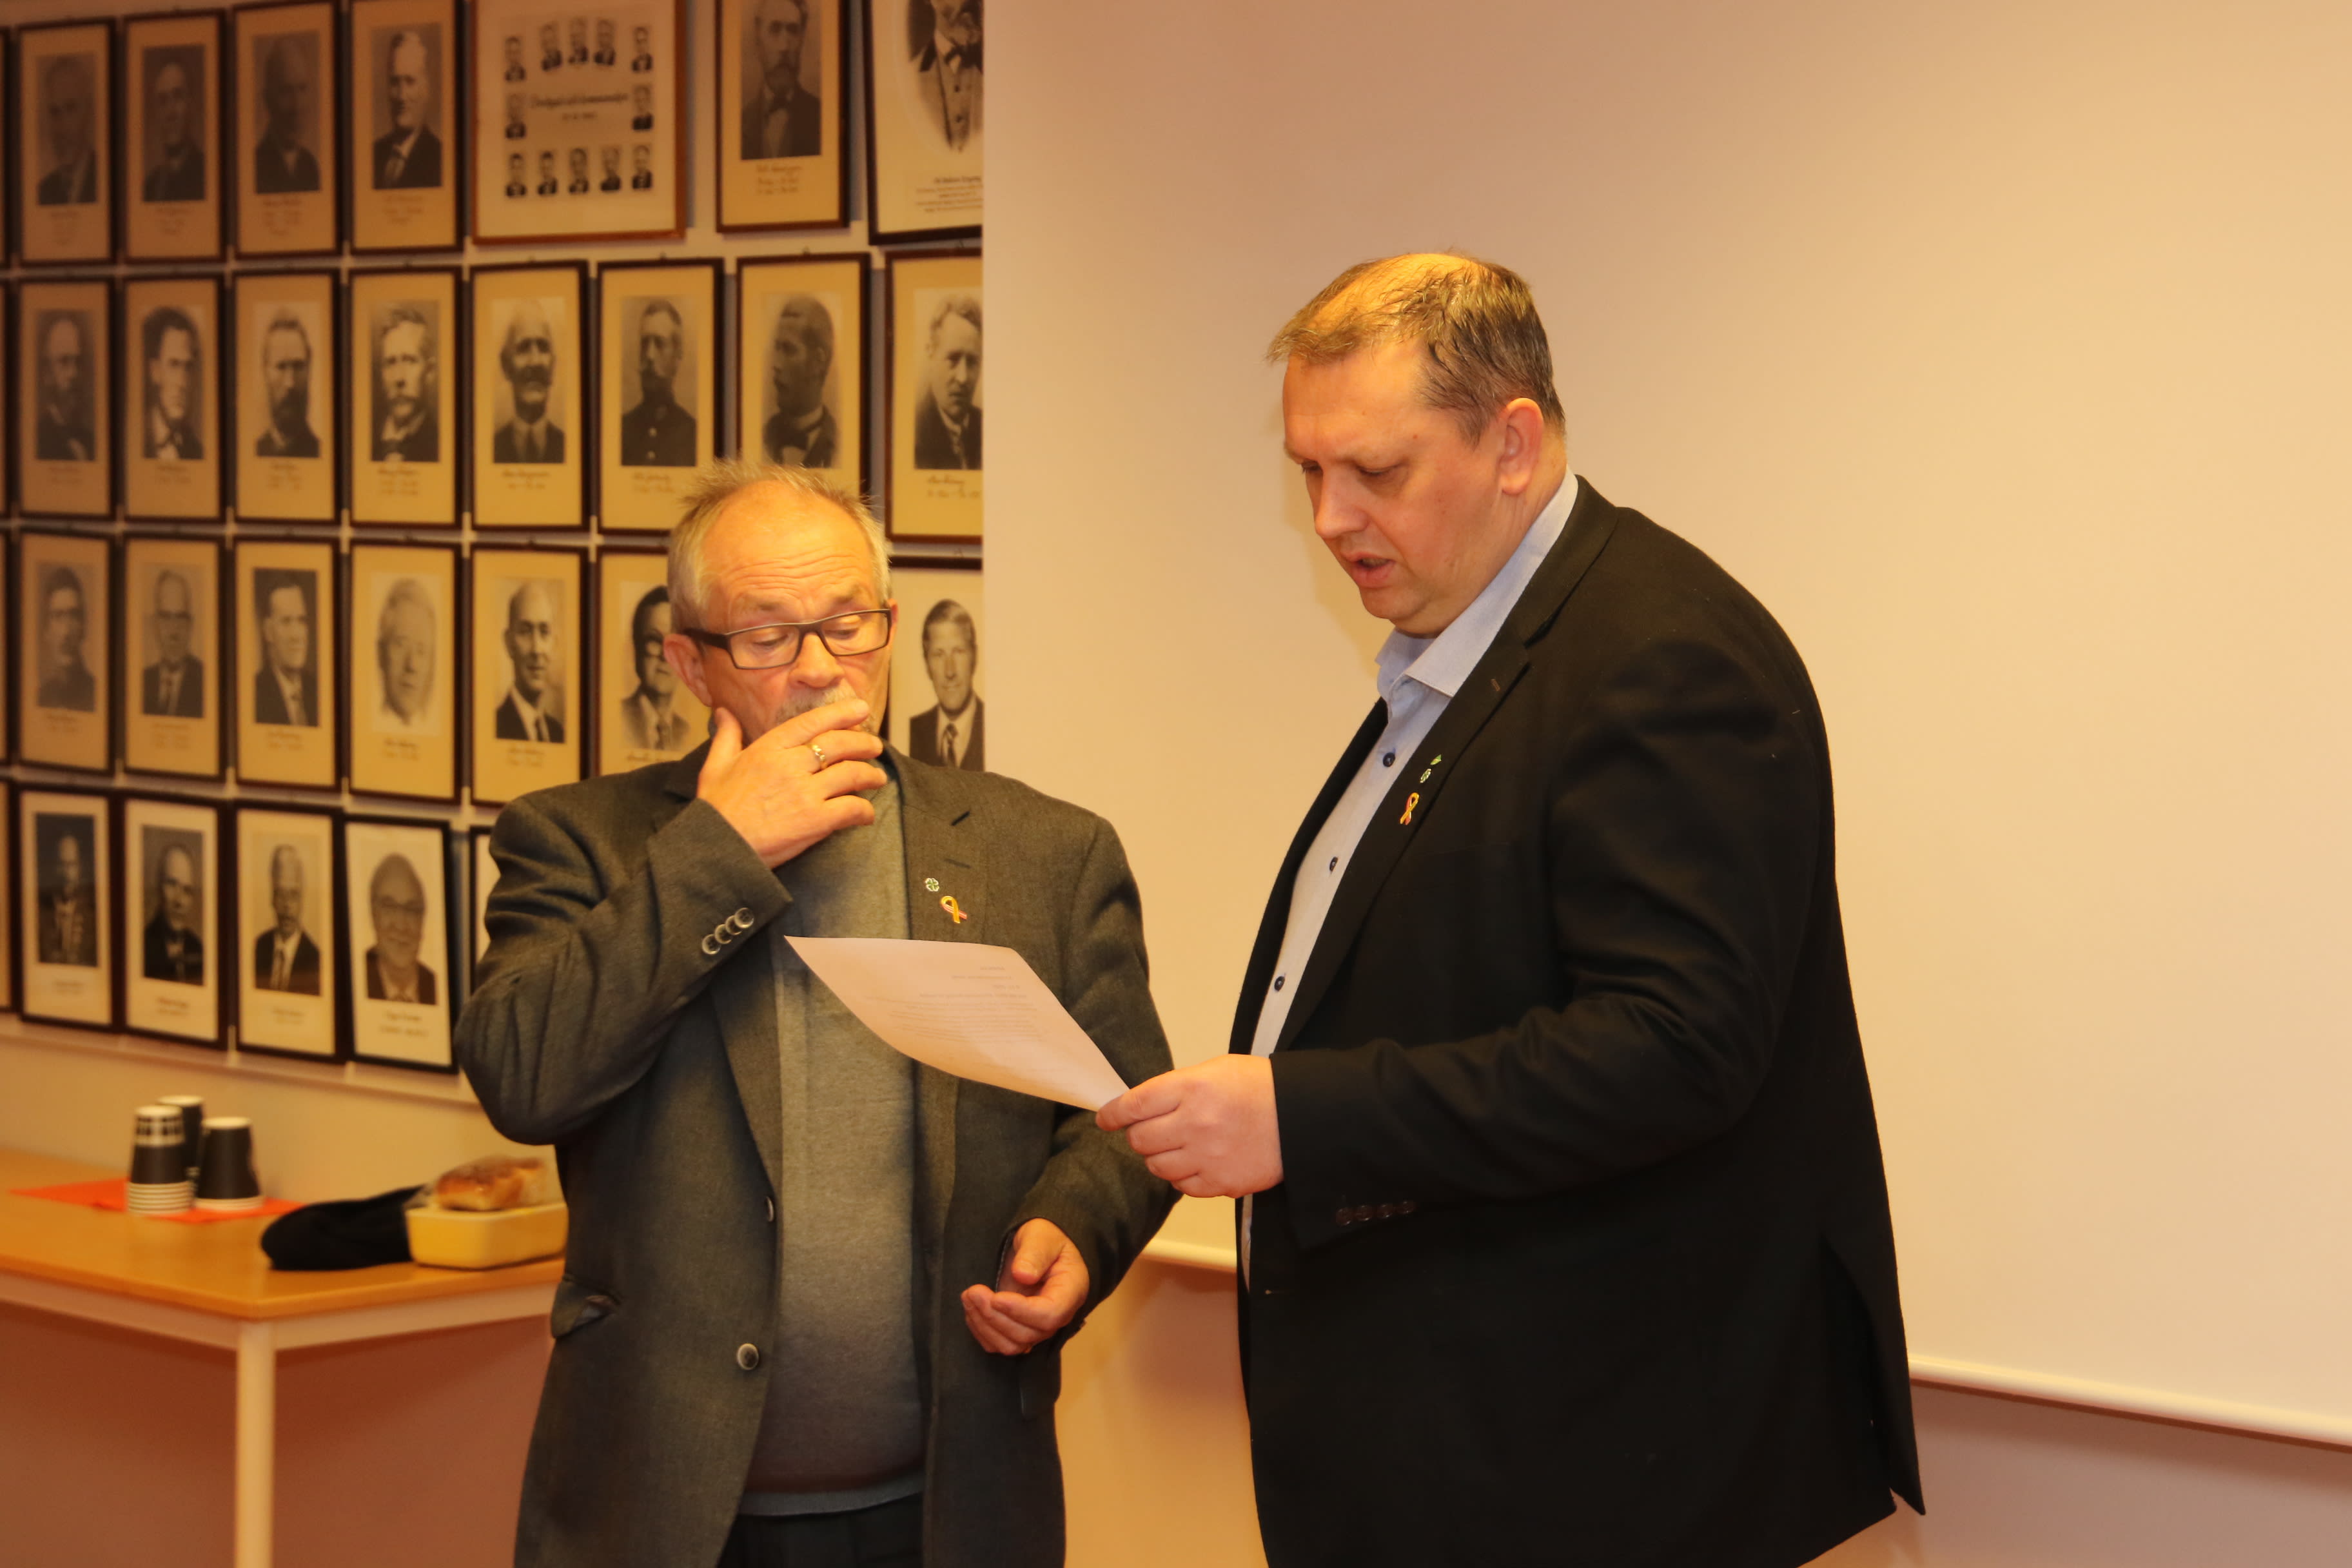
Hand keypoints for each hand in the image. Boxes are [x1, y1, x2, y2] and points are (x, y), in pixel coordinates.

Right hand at [697, 701, 886, 866]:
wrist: (717, 849)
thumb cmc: (716, 810)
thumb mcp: (715, 766)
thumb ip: (727, 737)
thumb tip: (724, 712)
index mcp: (768, 748)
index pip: (812, 722)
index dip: (841, 713)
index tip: (860, 708)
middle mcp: (790, 765)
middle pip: (839, 744)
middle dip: (863, 742)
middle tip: (875, 746)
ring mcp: (805, 792)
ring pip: (851, 773)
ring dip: (870, 774)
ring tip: (878, 778)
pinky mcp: (815, 820)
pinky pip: (852, 809)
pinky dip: (864, 810)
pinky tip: (866, 814)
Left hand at [961, 1218, 1088, 1354]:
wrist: (1037, 1247)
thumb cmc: (1043, 1238)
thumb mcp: (1041, 1235)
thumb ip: (1035, 1253)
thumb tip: (1023, 1275)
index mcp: (1070, 1291)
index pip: (1050, 1315)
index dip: (1022, 1311)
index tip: (997, 1297)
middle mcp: (1057, 1315)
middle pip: (1027, 1334)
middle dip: (995, 1316)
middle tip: (973, 1291)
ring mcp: (1037, 1326)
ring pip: (1012, 1345)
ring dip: (984, 1325)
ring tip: (969, 1297)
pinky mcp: (1019, 1330)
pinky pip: (999, 1344)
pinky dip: (981, 1331)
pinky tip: (972, 1309)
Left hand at [1097, 1055, 1282, 1197]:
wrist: (1303, 1117)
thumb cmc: (1260, 1087)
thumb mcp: (1215, 1071)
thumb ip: (1177, 1088)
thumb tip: (1142, 1107)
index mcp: (1192, 1088)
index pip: (1135, 1104)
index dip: (1113, 1114)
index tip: (1106, 1118)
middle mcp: (1195, 1123)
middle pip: (1140, 1140)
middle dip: (1139, 1135)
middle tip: (1152, 1130)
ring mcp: (1207, 1157)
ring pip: (1157, 1167)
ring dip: (1159, 1157)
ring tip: (1178, 1146)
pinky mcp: (1222, 1183)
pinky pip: (1182, 1187)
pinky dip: (1182, 1176)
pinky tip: (1196, 1162)